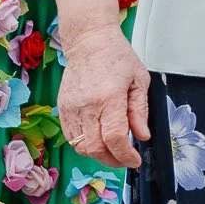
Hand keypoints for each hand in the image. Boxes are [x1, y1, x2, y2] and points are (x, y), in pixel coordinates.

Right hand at [57, 25, 149, 168]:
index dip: (125, 155)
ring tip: (113, 151)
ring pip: (81, 147)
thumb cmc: (117, 57)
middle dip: (112, 161)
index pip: (114, 138)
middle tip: (125, 160)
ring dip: (98, 155)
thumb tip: (142, 136)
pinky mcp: (62, 109)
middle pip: (95, 148)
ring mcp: (71, 109)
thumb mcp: (139, 80)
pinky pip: (71, 137)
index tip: (135, 160)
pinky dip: (85, 145)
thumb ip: (140, 111)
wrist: (89, 42)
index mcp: (109, 98)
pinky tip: (98, 140)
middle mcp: (87, 106)